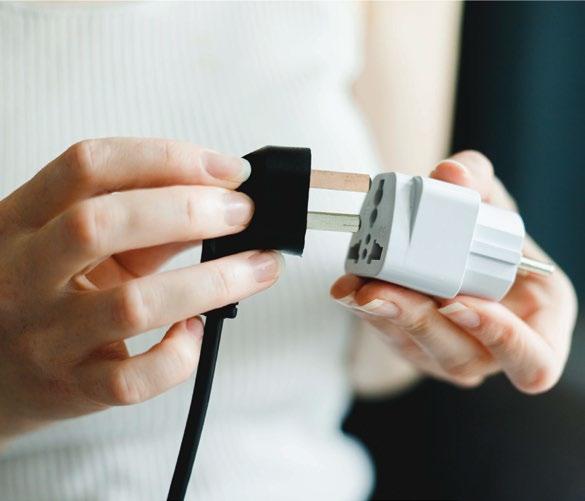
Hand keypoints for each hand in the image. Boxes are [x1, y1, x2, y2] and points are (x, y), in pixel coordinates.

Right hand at [0, 138, 282, 442]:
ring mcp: (47, 337)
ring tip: (258, 266)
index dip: (167, 158)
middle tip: (243, 213)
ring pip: (134, 305)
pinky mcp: (72, 387)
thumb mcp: (75, 243)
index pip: (89, 166)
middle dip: (190, 211)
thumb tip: (219, 204)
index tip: (227, 170)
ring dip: (214, 281)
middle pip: (104, 223)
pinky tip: (195, 332)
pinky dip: (179, 355)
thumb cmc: (42, 293)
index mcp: (22, 222)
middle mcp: (25, 275)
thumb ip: (140, 222)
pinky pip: (134, 380)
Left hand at [332, 151, 576, 392]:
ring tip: (361, 284)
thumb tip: (452, 173)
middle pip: (461, 358)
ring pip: (416, 348)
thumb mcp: (494, 207)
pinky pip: (385, 333)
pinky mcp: (407, 345)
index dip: (503, 339)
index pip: (534, 361)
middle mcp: (489, 351)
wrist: (457, 257)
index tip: (461, 300)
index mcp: (536, 327)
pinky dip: (364, 306)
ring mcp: (444, 353)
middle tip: (387, 289)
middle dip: (419, 321)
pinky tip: (348, 285)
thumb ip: (480, 186)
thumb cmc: (490, 241)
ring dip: (384, 314)